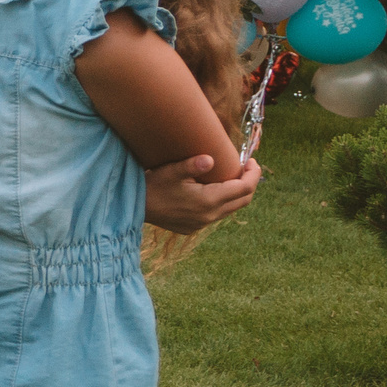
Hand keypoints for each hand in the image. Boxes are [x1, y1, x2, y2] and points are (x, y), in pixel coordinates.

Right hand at [145, 153, 261, 233]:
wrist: (133, 208)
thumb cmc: (152, 186)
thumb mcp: (170, 171)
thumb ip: (191, 165)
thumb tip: (210, 159)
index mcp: (208, 201)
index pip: (245, 188)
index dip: (253, 174)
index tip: (251, 161)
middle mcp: (209, 215)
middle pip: (243, 201)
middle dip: (249, 183)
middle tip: (246, 168)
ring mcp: (201, 224)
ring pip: (231, 209)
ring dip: (236, 193)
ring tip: (231, 178)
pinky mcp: (193, 228)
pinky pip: (217, 215)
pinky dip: (222, 202)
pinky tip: (213, 191)